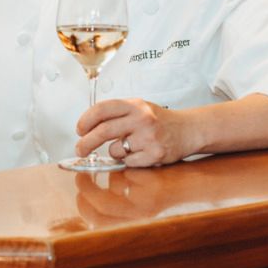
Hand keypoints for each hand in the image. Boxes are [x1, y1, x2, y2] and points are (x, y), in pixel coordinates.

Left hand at [75, 97, 195, 167]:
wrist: (189, 130)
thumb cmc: (159, 120)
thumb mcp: (139, 108)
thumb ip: (117, 114)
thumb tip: (87, 126)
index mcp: (134, 104)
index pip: (102, 109)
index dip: (86, 120)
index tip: (79, 129)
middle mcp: (142, 118)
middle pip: (104, 131)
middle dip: (87, 142)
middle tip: (80, 149)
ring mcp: (149, 137)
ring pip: (116, 149)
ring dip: (115, 151)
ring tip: (128, 147)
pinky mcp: (155, 154)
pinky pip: (129, 162)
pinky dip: (129, 161)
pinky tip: (140, 154)